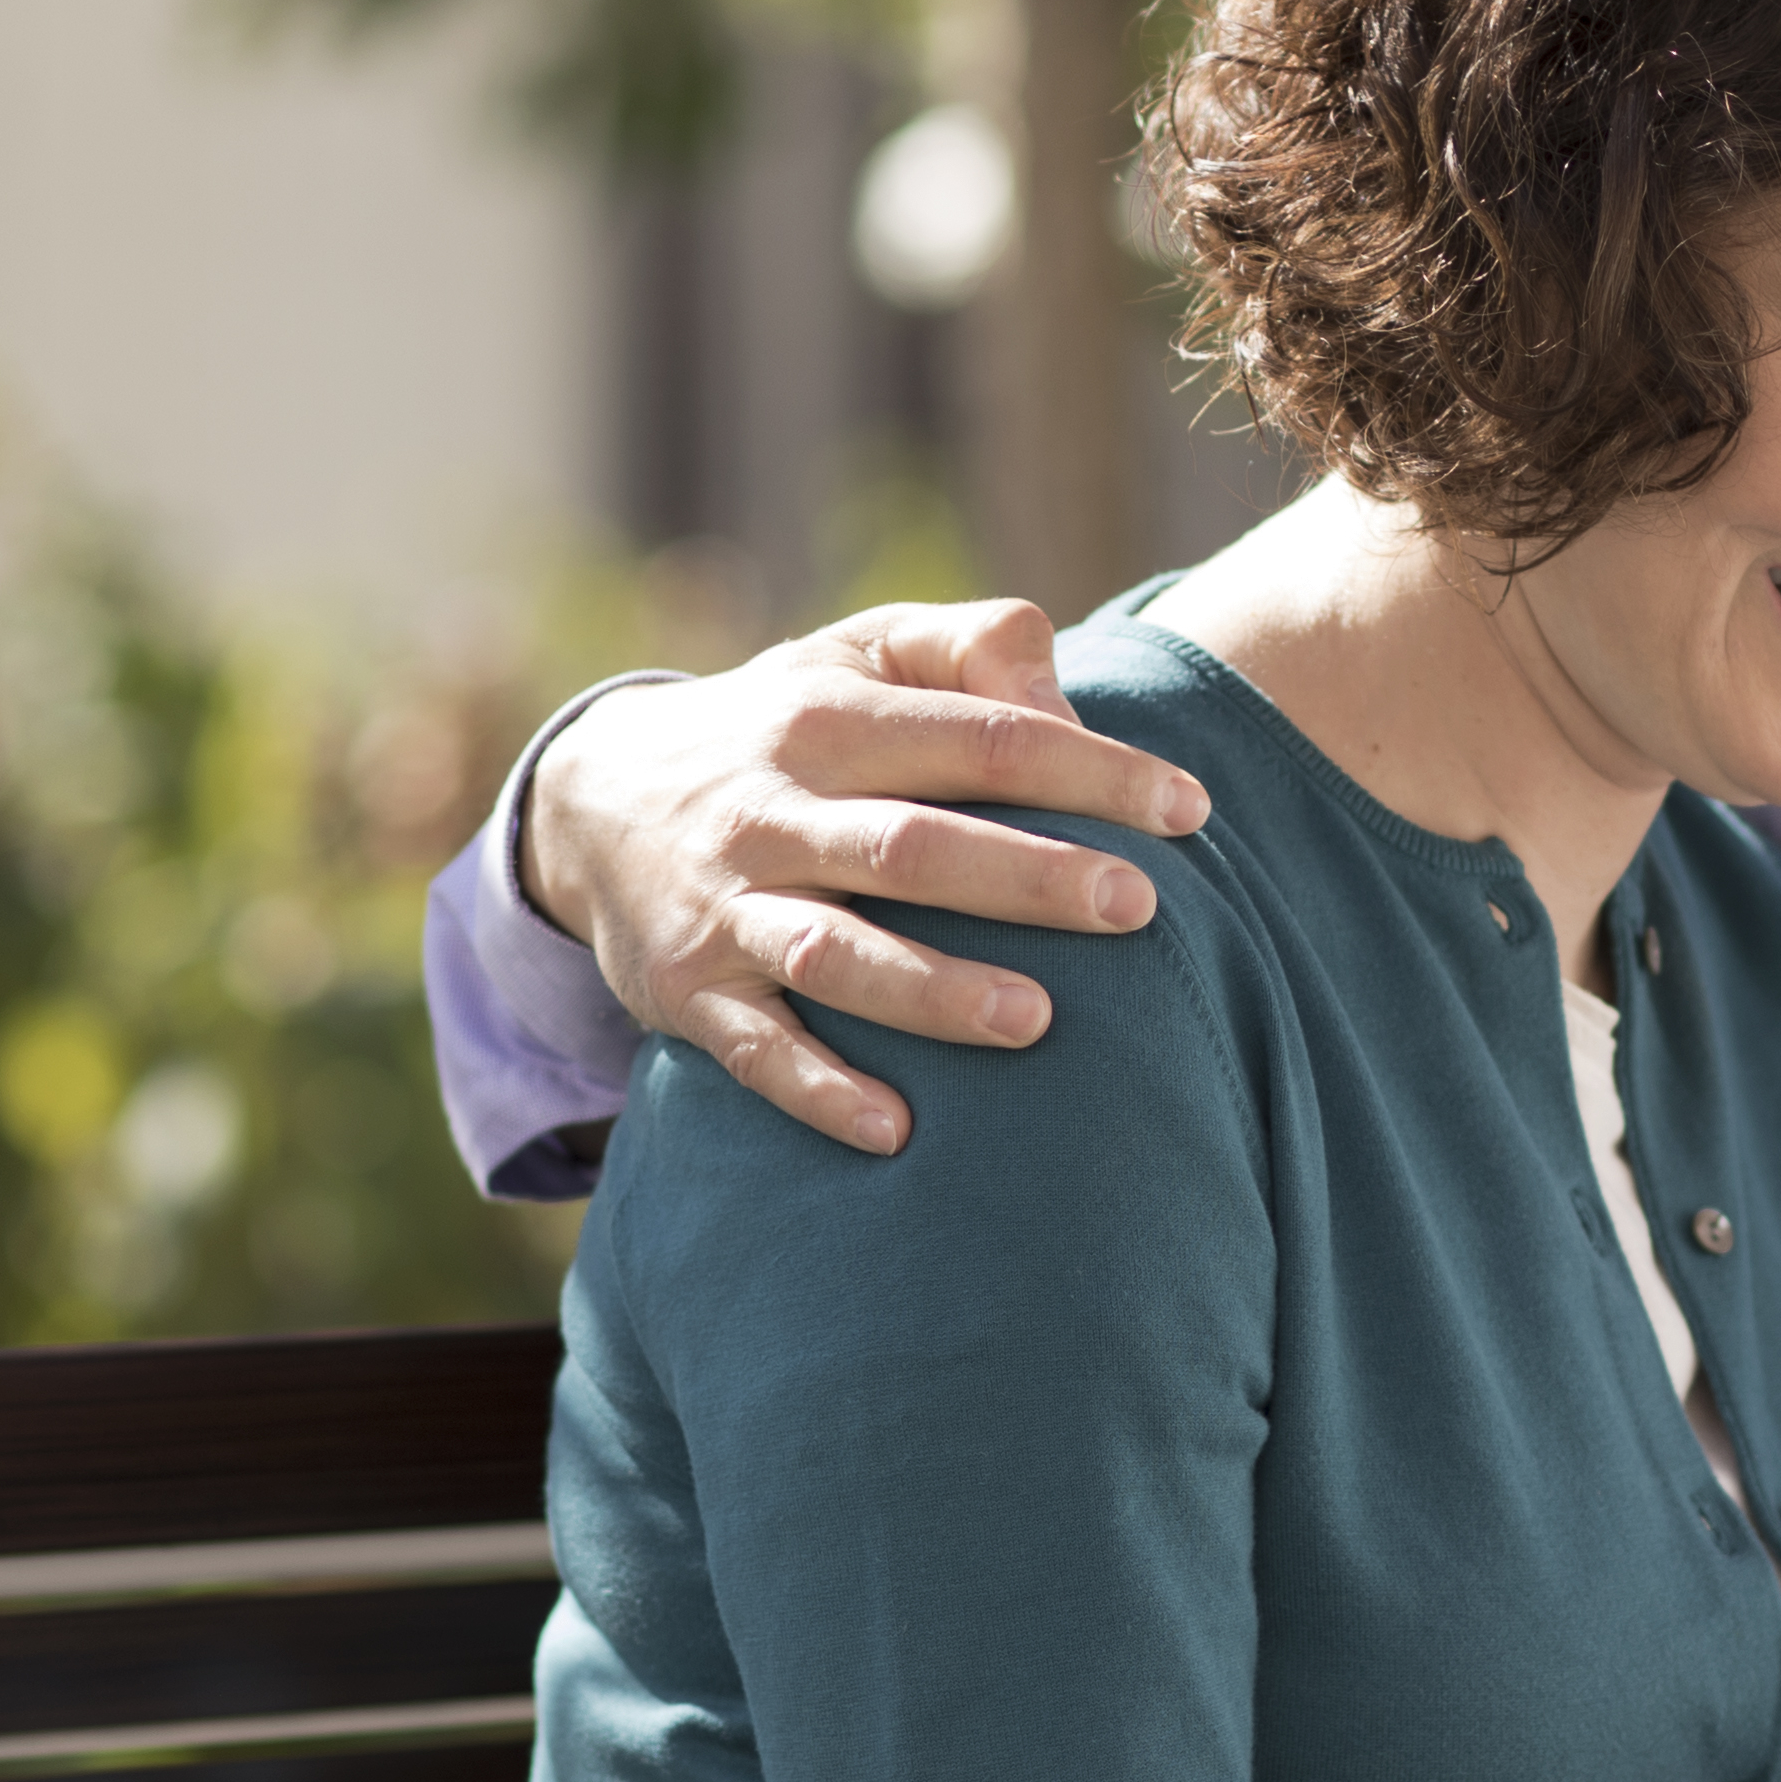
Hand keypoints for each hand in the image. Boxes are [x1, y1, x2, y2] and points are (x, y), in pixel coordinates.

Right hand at [521, 601, 1217, 1153]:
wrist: (591, 800)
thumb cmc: (780, 728)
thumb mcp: (854, 654)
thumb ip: (968, 649)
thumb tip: (1064, 698)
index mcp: (832, 719)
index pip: (981, 738)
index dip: (1089, 769)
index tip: (1189, 810)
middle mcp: (774, 811)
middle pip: (914, 847)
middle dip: (1027, 878)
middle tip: (1136, 908)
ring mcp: (728, 907)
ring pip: (837, 954)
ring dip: (933, 992)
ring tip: (1034, 1022)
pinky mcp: (687, 991)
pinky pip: (757, 1050)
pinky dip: (821, 1091)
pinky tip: (898, 1131)